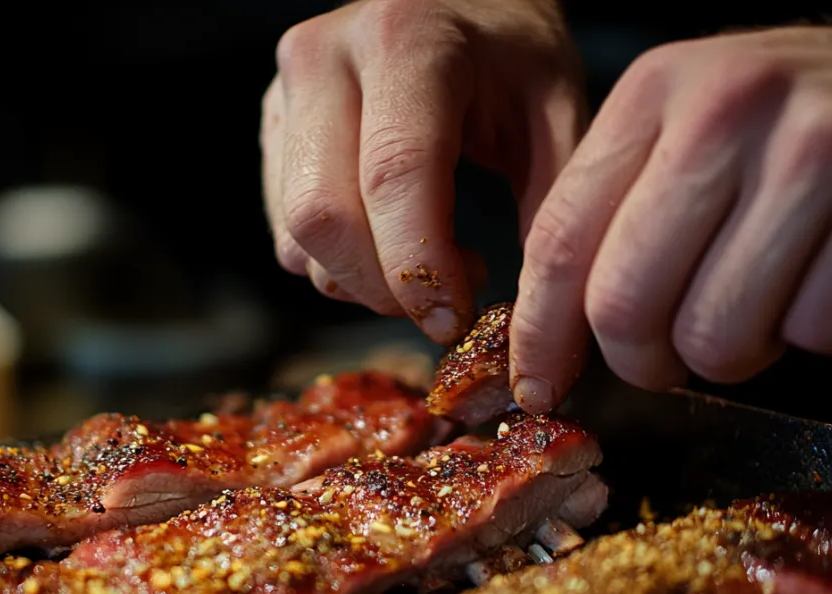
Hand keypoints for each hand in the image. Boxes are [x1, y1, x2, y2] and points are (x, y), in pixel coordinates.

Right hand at [260, 0, 583, 344]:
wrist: (457, 0)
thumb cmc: (515, 58)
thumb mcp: (558, 115)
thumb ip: (549, 211)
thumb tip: (528, 323)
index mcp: (408, 38)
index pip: (394, 175)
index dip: (421, 266)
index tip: (456, 319)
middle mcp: (327, 54)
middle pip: (324, 214)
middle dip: (382, 288)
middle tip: (442, 305)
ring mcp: (287, 89)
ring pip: (296, 234)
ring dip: (361, 282)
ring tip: (428, 262)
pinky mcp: (272, 124)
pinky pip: (286, 231)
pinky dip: (337, 265)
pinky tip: (390, 241)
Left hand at [512, 19, 831, 413]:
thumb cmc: (801, 126)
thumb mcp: (696, 127)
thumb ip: (621, 204)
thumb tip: (551, 327)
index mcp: (661, 90)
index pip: (561, 236)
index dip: (541, 330)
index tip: (538, 381)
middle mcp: (729, 109)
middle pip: (625, 303)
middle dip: (641, 362)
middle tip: (666, 359)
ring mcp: (817, 151)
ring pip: (716, 336)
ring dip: (735, 353)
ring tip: (764, 302)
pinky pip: (813, 334)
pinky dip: (818, 331)